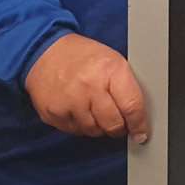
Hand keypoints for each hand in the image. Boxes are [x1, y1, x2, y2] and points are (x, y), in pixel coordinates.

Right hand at [24, 33, 149, 143]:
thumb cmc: (82, 57)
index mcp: (110, 70)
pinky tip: (78, 109)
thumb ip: (127, 87)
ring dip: (98, 126)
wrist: (44, 51)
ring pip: (94, 131)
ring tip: (94, 109)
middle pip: (113, 124)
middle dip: (118, 127)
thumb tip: (140, 116)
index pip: (132, 106)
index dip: (139, 124)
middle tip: (117, 121)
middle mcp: (90, 86)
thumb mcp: (112, 60)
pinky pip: (75, 131)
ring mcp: (70, 101)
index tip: (141, 133)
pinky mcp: (54, 113)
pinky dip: (80, 125)